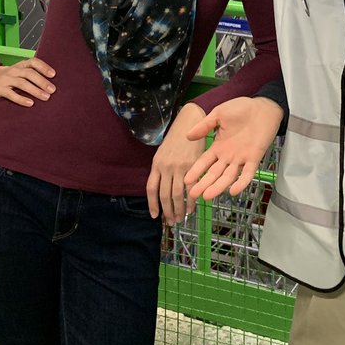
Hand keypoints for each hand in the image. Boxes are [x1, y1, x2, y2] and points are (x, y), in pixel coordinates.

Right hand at [0, 58, 54, 105]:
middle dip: (42, 81)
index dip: (44, 67)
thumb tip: (50, 83)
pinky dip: (21, 99)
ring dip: (35, 90)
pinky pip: (11, 94)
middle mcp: (14, 71)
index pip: (33, 62)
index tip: (53, 74)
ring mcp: (6, 79)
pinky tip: (30, 103)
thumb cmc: (8, 77)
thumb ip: (31, 74)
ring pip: (22, 83)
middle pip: (29, 73)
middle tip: (53, 90)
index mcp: (20, 65)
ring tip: (46, 97)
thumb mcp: (18, 72)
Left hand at [146, 103, 206, 224]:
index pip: (151, 189)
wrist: (190, 122)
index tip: (155, 216)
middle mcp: (166, 167)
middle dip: (167, 211)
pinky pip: (190, 188)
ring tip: (180, 218)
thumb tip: (162, 187)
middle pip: (164, 195)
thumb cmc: (177, 137)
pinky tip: (192, 208)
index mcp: (156, 164)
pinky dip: (191, 200)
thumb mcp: (164, 152)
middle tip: (171, 222)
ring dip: (178, 209)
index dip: (152, 204)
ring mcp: (179, 167)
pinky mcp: (193, 166)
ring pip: (176, 194)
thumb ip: (161, 169)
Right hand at [183, 96, 283, 200]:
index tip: (187, 180)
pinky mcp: (254, 158)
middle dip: (204, 183)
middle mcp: (228, 156)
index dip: (196, 171)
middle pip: (214, 173)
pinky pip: (247, 173)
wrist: (263, 107)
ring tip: (208, 196)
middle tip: (193, 194)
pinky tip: (233, 191)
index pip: (204, 162)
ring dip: (218, 186)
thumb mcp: (218, 114)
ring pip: (228, 176)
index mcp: (219, 146)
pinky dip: (241, 182)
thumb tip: (188, 136)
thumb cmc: (241, 109)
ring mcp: (241, 158)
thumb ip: (204, 126)